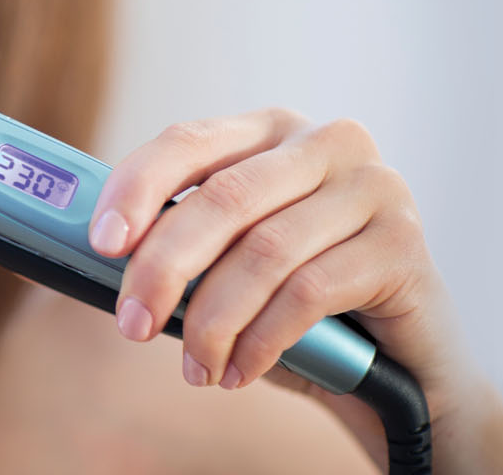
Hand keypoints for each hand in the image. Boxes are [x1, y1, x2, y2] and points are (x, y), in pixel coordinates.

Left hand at [90, 108, 502, 471]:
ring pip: (264, 252)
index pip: (189, 141)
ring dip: (214, 321)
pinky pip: (309, 292)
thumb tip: (100, 257)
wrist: (403, 369)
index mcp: (273, 131)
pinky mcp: (403, 243)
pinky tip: (240, 371)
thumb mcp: (231, 270)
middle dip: (164, 268)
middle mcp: (327, 143)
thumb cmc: (301, 313)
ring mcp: (374, 187)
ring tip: (196, 368)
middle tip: (132, 325)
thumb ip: (183, 248)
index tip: (100, 243)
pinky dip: (262, 341)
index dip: (136, 188)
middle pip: (223, 198)